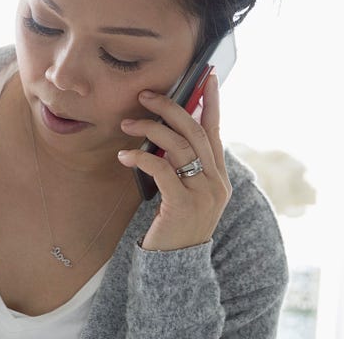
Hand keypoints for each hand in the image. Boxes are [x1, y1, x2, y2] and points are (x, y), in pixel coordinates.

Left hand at [117, 74, 230, 251]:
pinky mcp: (182, 206)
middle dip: (170, 108)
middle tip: (145, 96)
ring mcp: (202, 194)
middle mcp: (216, 182)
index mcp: (218, 176)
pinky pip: (162, 170)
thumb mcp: (184, 192)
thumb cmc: (174, 225)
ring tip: (126, 125)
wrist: (175, 266)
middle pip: (195, 131)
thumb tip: (166, 132)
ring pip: (178, 147)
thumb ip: (182, 165)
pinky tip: (125, 156)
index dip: (212, 102)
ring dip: (149, 130)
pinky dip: (141, 158)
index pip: (216, 130)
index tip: (208, 77)